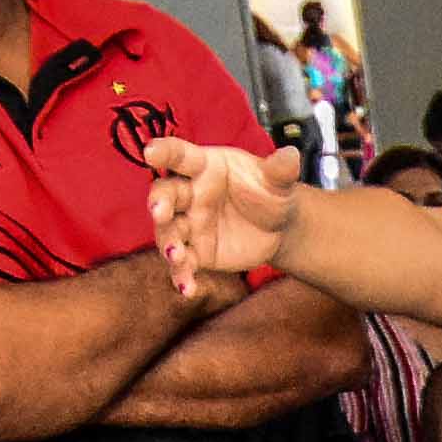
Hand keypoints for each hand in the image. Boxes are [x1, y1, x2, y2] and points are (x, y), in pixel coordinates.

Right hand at [143, 138, 309, 289]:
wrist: (278, 227)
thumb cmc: (270, 192)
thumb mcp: (278, 180)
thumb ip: (280, 169)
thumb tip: (291, 155)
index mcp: (205, 166)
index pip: (180, 156)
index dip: (164, 152)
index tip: (151, 152)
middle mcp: (190, 194)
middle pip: (165, 195)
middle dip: (159, 203)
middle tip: (158, 211)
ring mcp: (190, 224)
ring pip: (169, 232)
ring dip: (168, 243)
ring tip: (176, 255)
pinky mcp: (196, 252)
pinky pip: (184, 265)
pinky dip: (182, 277)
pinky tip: (188, 289)